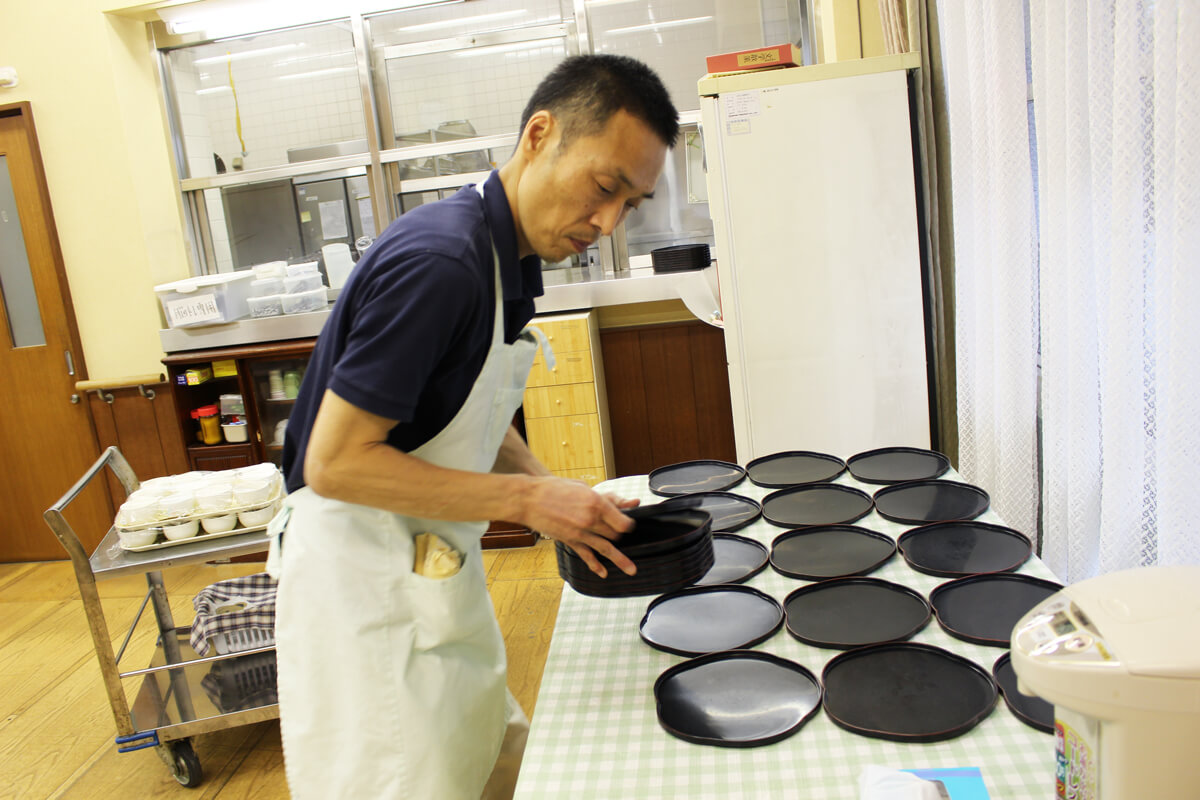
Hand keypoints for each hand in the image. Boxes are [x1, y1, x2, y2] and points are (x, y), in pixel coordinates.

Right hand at [519, 478, 638, 577]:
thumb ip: (602, 497)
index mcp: (596, 503)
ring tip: (631, 570)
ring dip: (620, 560)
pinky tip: (603, 572)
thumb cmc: (554, 488)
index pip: (623, 522)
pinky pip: (587, 556)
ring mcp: (580, 533)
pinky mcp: (570, 541)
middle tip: (619, 534)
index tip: (629, 525)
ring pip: (606, 549)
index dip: (629, 525)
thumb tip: (620, 504)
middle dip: (620, 535)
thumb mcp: (582, 487)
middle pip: (616, 535)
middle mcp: (590, 520)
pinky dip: (596, 566)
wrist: (529, 499)